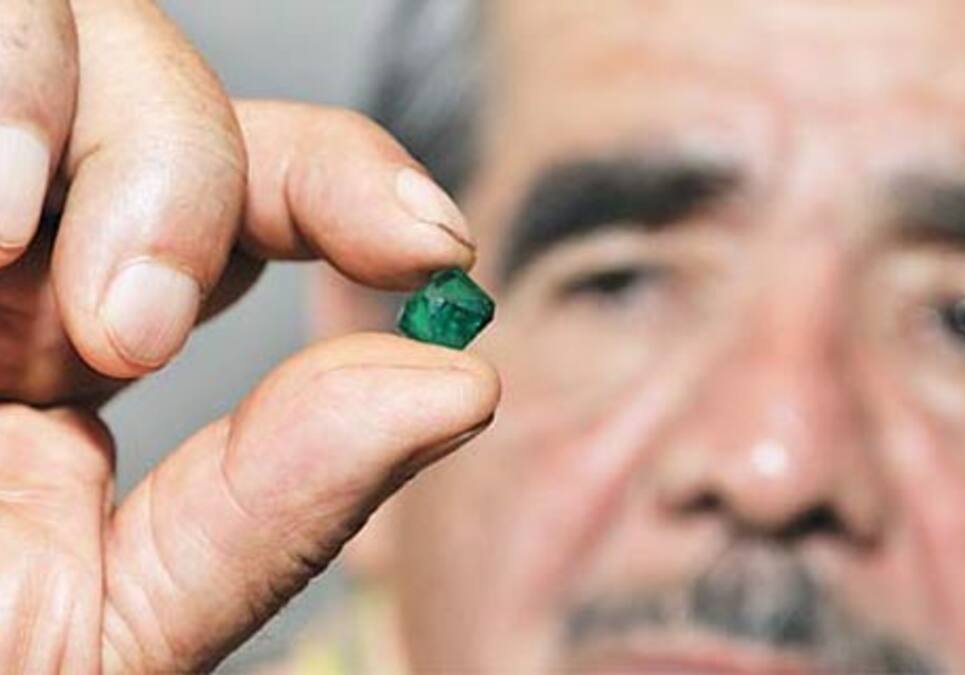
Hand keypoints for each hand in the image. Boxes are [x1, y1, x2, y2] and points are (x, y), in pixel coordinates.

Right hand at [0, 0, 499, 670]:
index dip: (353, 183)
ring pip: (51, 12)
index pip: (258, 183)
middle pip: (164, 82)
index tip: (432, 245)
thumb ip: (276, 510)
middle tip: (125, 332)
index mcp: (71, 316)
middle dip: (182, 179)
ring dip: (48, 109)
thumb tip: (459, 385)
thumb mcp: (100, 624)